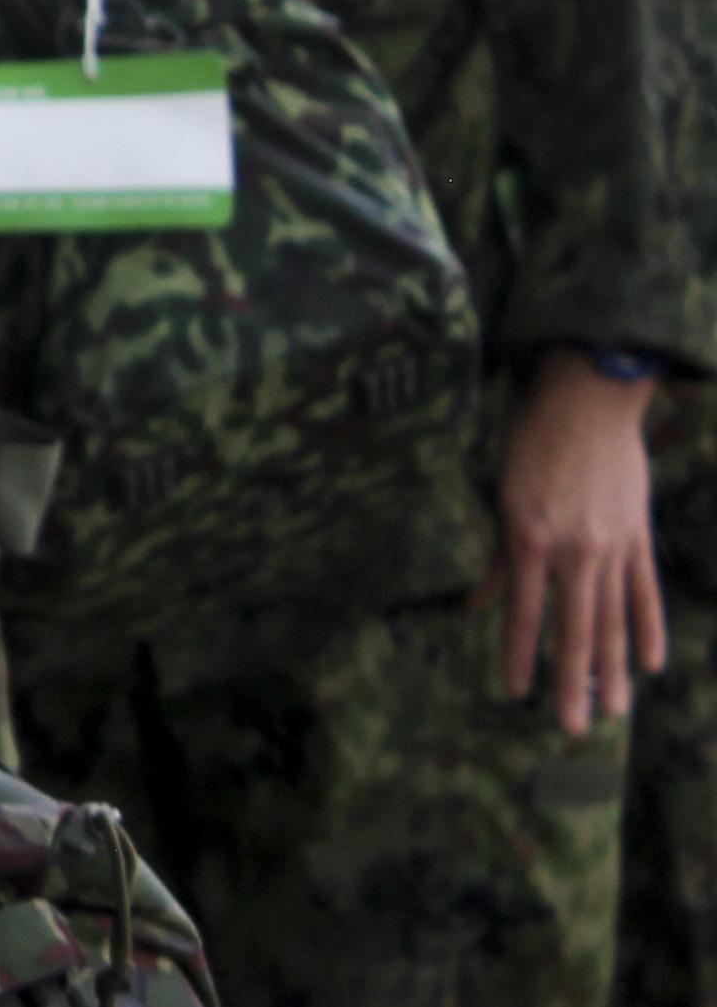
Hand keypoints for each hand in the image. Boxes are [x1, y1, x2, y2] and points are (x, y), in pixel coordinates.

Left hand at [487, 351, 666, 734]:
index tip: (516, 691)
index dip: (520, 653)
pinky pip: (644, 592)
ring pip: (613, 619)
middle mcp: (575, 550)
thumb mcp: (501, 494)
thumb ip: (496, 556)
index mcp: (531, 538)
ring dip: (614, 668)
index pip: (523, 611)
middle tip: (574, 726)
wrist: (589, 402)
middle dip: (573, 679)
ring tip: (614, 709)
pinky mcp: (638, 538)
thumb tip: (479, 604)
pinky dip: (648, 627)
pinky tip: (650, 663)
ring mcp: (612, 547)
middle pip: (575, 627)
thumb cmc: (533, 443)